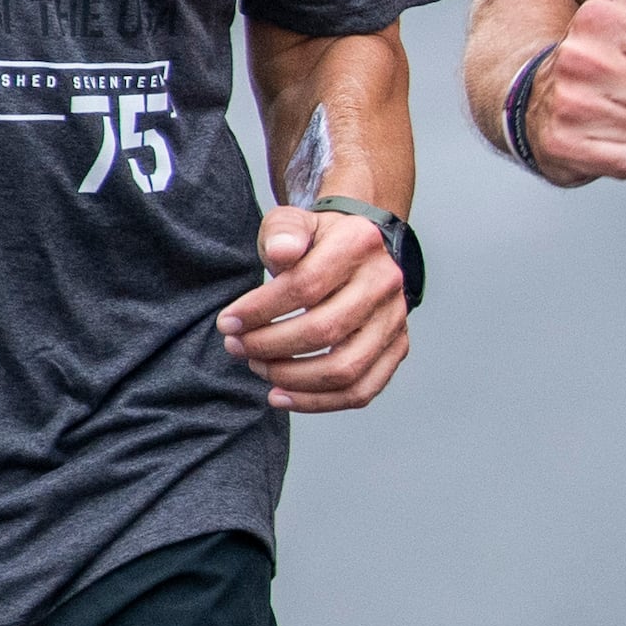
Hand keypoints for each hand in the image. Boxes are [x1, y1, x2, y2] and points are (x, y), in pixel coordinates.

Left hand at [220, 204, 408, 414]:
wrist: (360, 249)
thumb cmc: (318, 241)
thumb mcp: (293, 223)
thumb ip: (283, 231)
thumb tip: (282, 252)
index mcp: (358, 244)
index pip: (305, 285)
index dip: (260, 310)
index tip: (228, 322)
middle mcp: (385, 283)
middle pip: (324, 331)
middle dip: (269, 345)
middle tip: (236, 346)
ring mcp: (395, 320)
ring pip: (345, 369)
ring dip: (292, 378)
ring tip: (258, 368)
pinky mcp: (397, 348)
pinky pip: (361, 391)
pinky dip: (318, 402)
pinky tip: (282, 395)